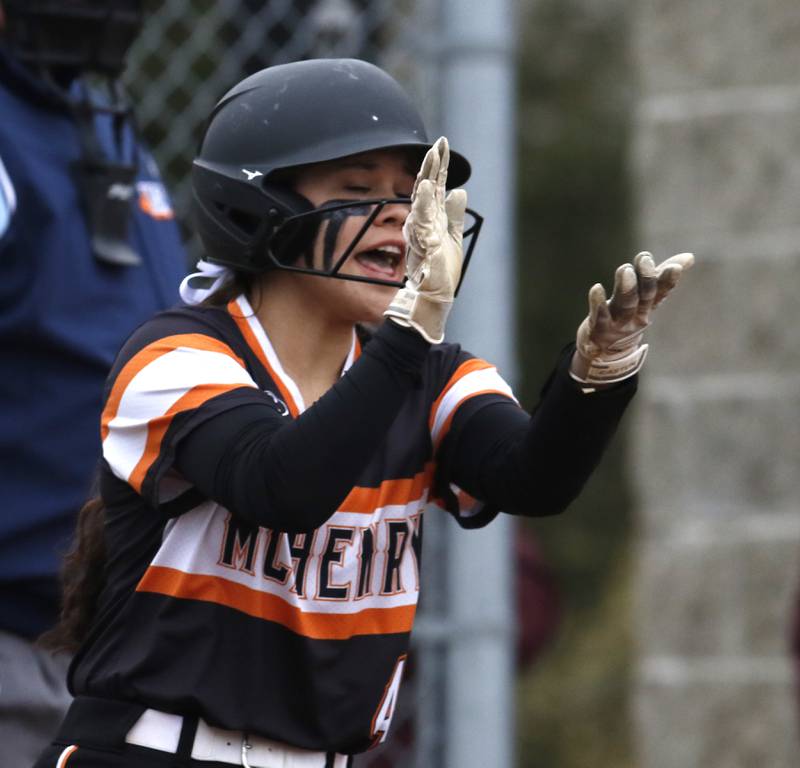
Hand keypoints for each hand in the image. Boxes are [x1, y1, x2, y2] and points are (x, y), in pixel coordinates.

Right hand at [384, 136, 466, 343]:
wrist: (434, 295)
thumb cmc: (441, 270)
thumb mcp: (453, 237)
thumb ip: (454, 215)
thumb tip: (459, 191)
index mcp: (432, 218)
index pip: (434, 186)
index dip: (439, 166)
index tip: (442, 144)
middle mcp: (424, 222)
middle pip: (427, 187)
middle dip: (432, 165)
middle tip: (439, 143)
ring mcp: (422, 231)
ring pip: (422, 199)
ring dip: (427, 177)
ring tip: (432, 157)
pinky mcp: (423, 244)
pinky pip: (422, 220)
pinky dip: (423, 204)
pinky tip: (427, 188)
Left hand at [570, 251, 694, 385]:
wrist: (604, 351)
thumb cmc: (625, 317)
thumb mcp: (643, 297)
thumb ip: (660, 275)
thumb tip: (690, 256)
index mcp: (646, 305)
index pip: (660, 292)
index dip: (668, 281)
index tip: (674, 267)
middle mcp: (634, 314)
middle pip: (643, 296)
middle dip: (646, 278)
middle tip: (645, 259)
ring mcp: (617, 323)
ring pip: (624, 304)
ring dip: (626, 288)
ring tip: (625, 269)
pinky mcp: (598, 329)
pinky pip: (599, 315)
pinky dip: (598, 303)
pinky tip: (596, 288)